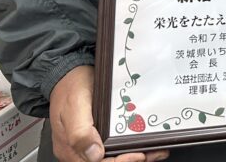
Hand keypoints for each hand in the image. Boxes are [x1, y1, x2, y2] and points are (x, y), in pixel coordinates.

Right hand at [49, 65, 168, 161]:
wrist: (69, 72)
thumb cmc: (71, 87)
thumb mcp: (75, 106)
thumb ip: (80, 132)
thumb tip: (94, 155)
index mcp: (70, 149)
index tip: (138, 155)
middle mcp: (79, 150)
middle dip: (131, 160)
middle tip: (152, 153)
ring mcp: (88, 143)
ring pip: (112, 157)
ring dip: (135, 156)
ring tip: (156, 151)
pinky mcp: (98, 134)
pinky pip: (114, 147)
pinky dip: (130, 148)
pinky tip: (145, 144)